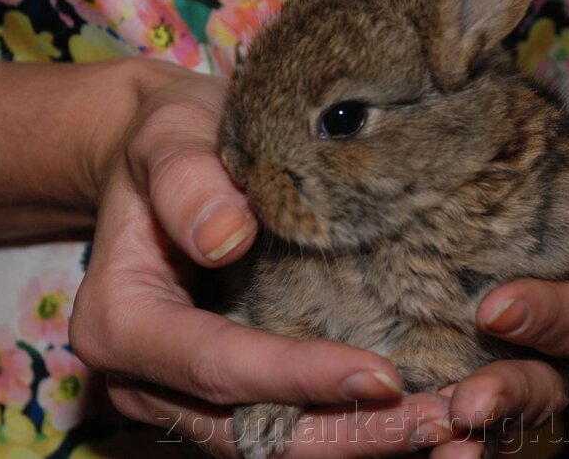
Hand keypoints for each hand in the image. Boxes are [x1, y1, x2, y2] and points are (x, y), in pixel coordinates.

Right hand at [69, 62, 454, 456]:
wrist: (171, 157)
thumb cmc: (171, 139)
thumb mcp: (169, 138)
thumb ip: (186, 182)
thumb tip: (225, 237)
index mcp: (119, 322)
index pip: (215, 365)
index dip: (298, 377)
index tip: (382, 375)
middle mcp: (147, 378)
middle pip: (251, 428)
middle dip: (347, 433)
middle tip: (440, 419)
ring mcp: (188, 392)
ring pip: (278, 441)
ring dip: (362, 439)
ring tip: (448, 421)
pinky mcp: (231, 389)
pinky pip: (293, 421)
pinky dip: (355, 422)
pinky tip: (424, 407)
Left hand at [432, 150, 568, 457]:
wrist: (511, 192)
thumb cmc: (549, 178)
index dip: (542, 316)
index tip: (493, 309)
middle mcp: (554, 352)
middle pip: (542, 385)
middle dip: (507, 393)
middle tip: (467, 401)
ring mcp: (512, 372)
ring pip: (505, 414)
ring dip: (475, 426)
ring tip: (440, 428)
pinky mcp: (466, 380)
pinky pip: (468, 421)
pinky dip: (448, 436)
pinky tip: (422, 439)